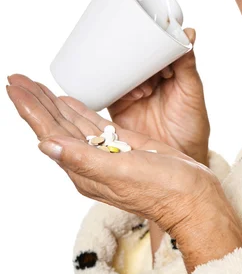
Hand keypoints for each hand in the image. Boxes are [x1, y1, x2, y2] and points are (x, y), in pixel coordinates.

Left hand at [5, 74, 218, 238]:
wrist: (191, 196)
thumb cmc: (160, 189)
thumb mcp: (120, 173)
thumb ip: (83, 159)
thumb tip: (46, 145)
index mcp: (82, 168)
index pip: (47, 132)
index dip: (30, 109)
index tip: (14, 85)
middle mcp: (88, 160)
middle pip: (54, 124)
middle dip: (35, 100)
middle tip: (17, 77)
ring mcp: (105, 152)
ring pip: (71, 122)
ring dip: (52, 103)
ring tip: (35, 85)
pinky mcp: (122, 145)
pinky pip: (92, 124)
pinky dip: (77, 110)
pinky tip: (69, 101)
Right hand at [106, 28, 209, 165]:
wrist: (180, 158)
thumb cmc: (192, 127)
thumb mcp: (192, 92)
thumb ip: (187, 65)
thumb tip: (190, 32)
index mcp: (166, 72)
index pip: (155, 49)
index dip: (154, 45)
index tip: (158, 45)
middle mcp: (147, 80)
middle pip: (135, 59)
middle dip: (138, 59)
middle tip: (148, 70)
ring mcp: (131, 94)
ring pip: (121, 74)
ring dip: (128, 75)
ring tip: (144, 91)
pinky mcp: (118, 109)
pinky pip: (109, 92)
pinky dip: (112, 87)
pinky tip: (127, 93)